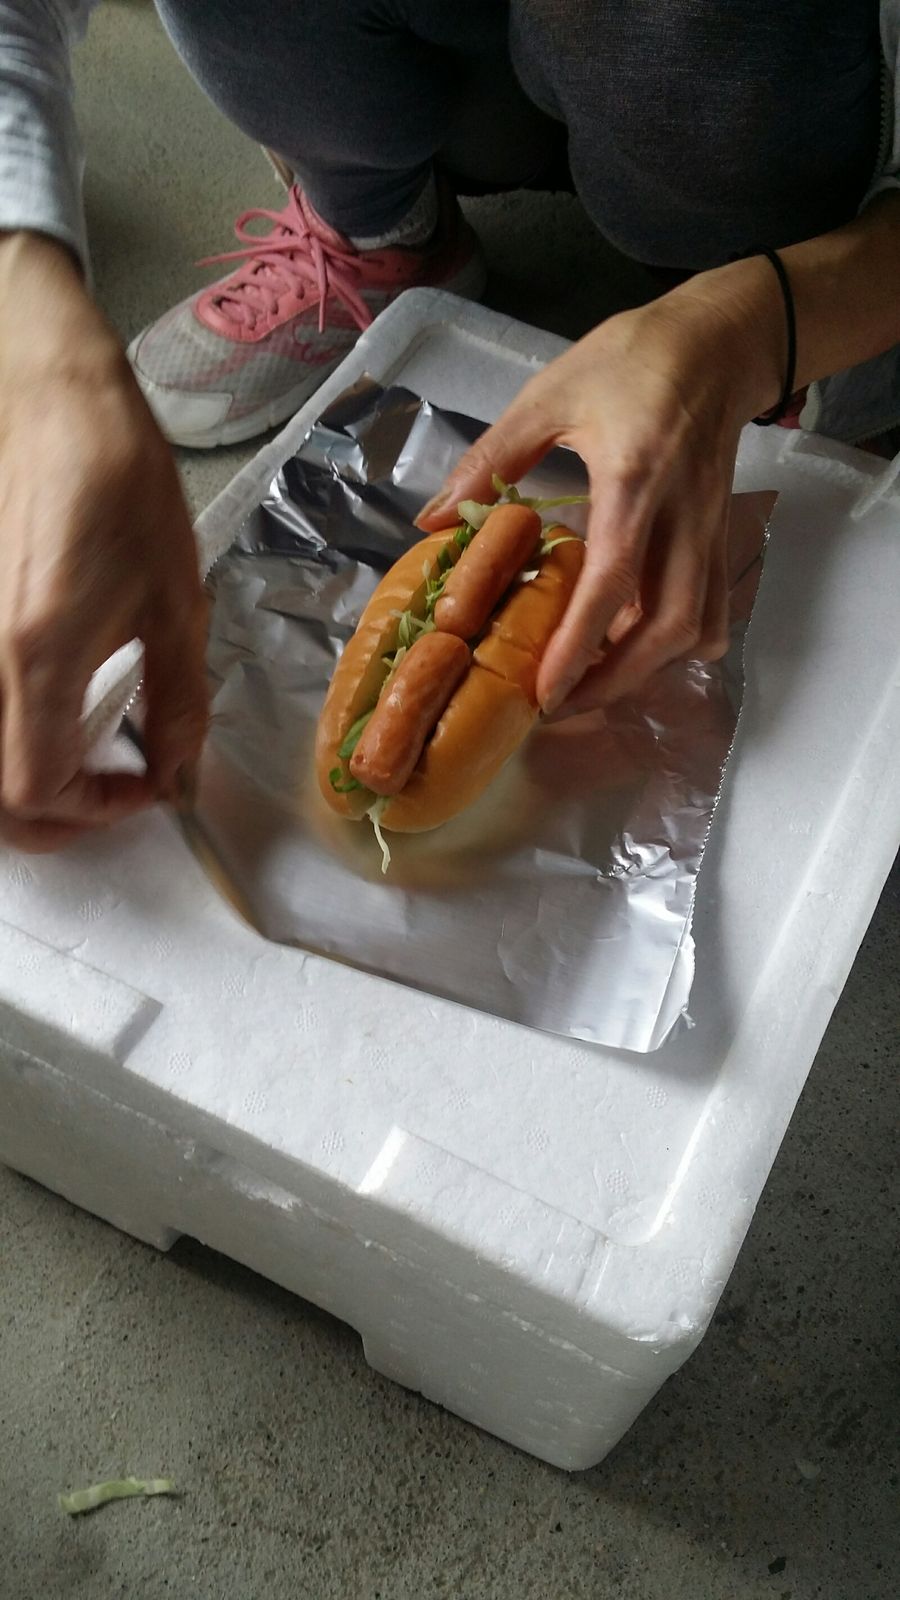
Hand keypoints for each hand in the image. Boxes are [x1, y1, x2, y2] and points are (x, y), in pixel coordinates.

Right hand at [0, 232, 207, 849]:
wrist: (55, 403)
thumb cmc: (120, 487)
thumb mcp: (175, 602)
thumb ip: (177, 701)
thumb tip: (178, 771)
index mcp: (39, 656)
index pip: (35, 786)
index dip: (94, 807)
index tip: (148, 783)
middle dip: (51, 815)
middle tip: (111, 795)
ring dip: (30, 783)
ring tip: (88, 768)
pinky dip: (15, 736)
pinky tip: (58, 719)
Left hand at [418, 268, 780, 712]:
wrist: (716, 341)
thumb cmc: (630, 360)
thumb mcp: (550, 395)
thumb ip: (491, 460)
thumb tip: (435, 515)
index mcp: (632, 482)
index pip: (612, 583)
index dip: (579, 646)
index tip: (546, 693)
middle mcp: (680, 518)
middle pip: (667, 627)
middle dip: (617, 680)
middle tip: (562, 704)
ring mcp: (708, 531)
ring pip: (696, 627)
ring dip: (648, 669)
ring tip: (592, 684)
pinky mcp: (719, 536)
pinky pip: (713, 610)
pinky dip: (679, 644)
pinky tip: (640, 647)